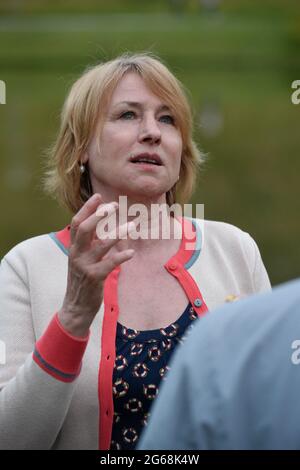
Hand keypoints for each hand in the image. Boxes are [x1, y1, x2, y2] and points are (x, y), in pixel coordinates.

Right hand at [58, 193, 134, 336]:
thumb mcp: (82, 258)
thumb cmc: (82, 279)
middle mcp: (76, 254)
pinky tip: (131, 253)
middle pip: (84, 228)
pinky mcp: (93, 278)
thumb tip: (103, 223)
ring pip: (101, 245)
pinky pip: (109, 264)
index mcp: (74, 247)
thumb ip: (90, 242)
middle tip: (114, 205)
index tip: (99, 196)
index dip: (87, 208)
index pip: (77, 222)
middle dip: (99, 215)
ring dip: (118, 233)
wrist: (76, 306)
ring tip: (132, 225)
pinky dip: (121, 257)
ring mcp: (84, 266)